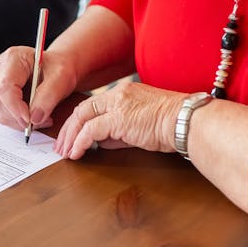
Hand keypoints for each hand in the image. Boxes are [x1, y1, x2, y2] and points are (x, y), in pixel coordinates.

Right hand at [0, 46, 76, 129]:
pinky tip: (33, 117)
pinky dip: (17, 121)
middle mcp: (0, 68)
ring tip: (40, 118)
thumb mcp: (61, 78)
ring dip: (18, 121)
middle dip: (18, 117)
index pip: (5, 85)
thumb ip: (49, 96)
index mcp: (14, 58)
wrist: (56, 69)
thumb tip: (34, 118)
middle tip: (40, 121)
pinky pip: (2, 115)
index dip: (14, 106)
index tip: (29, 120)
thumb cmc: (57, 68)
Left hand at [54, 81, 193, 158]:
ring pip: (82, 118)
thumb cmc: (172, 125)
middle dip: (68, 130)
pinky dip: (80, 143)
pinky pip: (90, 131)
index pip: (92, 105)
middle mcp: (118, 94)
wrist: (186, 121)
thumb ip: (119, 132)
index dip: (78, 121)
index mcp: (124, 92)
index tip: (71, 136)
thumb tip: (102, 142)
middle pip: (82, 109)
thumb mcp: (140, 126)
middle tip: (61, 146)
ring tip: (65, 153)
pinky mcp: (118, 118)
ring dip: (71, 137)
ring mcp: (117, 105)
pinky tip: (77, 154)